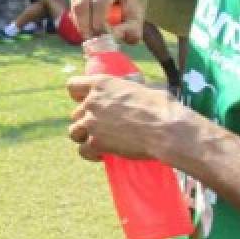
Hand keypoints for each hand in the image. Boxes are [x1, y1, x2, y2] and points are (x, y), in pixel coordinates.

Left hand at [67, 75, 186, 161]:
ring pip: (74, 132)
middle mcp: (92, 102)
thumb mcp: (144, 88)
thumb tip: (135, 86)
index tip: (86, 101)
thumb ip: (129, 89)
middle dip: (87, 120)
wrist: (166, 131)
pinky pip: (82, 150)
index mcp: (102, 84)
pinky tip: (101, 154)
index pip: (72, 85)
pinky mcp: (96, 143)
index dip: (78, 95)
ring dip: (84, 137)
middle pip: (76, 113)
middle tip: (103, 127)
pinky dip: (90, 153)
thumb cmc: (162, 108)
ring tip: (98, 140)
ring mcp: (92, 123)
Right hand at [68, 0, 146, 43]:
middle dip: (85, 26)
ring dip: (82, 24)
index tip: (103, 39)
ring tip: (94, 35)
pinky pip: (73, 5)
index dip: (98, 23)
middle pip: (82, 4)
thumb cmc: (135, 7)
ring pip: (75, 5)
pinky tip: (90, 25)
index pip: (99, 2)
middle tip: (93, 42)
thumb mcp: (138, 19)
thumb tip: (113, 36)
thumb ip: (129, 30)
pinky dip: (78, 19)